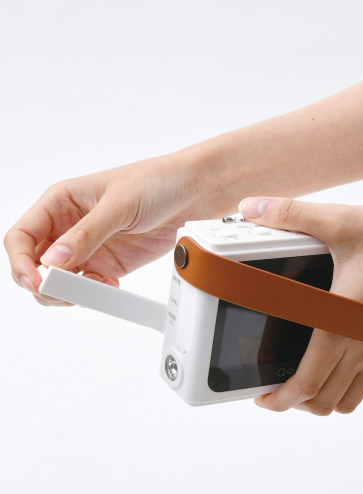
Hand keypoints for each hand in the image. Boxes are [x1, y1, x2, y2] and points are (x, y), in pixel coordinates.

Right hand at [4, 151, 218, 304]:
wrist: (192, 193)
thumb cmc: (155, 181)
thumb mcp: (119, 204)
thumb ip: (86, 233)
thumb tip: (53, 261)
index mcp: (60, 203)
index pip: (21, 236)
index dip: (21, 261)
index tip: (37, 280)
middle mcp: (69, 227)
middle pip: (35, 264)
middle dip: (43, 283)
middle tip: (66, 290)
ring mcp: (89, 248)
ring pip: (59, 280)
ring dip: (69, 291)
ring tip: (95, 286)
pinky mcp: (110, 264)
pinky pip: (89, 286)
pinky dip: (94, 293)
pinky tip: (110, 285)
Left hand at [239, 197, 362, 414]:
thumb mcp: (343, 222)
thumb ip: (292, 214)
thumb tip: (251, 207)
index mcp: (339, 327)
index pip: (305, 384)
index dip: (279, 400)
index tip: (263, 399)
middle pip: (327, 401)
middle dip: (299, 402)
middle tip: (281, 386)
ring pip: (355, 399)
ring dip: (328, 397)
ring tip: (311, 380)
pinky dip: (361, 387)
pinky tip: (352, 366)